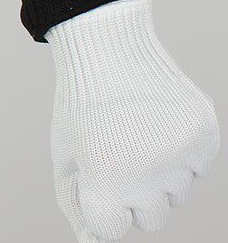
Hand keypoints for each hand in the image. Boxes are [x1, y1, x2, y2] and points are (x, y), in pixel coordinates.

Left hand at [46, 0, 218, 240]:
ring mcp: (180, 154)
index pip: (112, 230)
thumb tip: (92, 241)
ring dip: (158, 173)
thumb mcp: (65, 153)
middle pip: (148, 219)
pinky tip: (158, 121)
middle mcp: (148, 173)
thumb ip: (75, 203)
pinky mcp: (204, 136)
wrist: (108, 47)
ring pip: (176, 194)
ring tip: (136, 131)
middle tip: (117, 151)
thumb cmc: (81, 103)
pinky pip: (196, 167)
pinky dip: (179, 151)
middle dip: (132, 194)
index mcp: (106, 179)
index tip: (96, 178)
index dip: (102, 203)